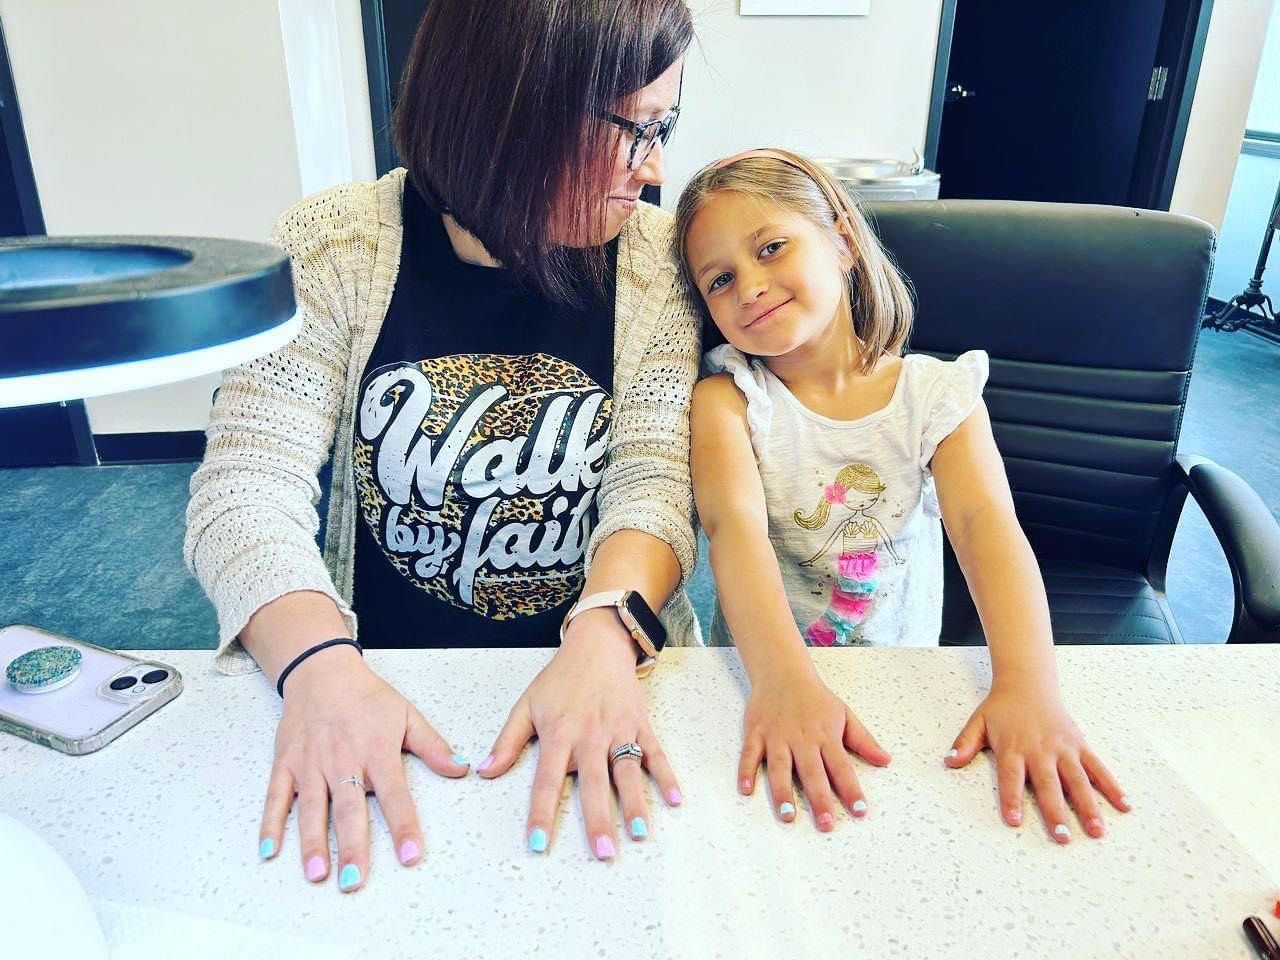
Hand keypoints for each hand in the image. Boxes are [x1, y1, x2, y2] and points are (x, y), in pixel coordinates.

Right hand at [259, 648, 468, 891]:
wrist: (322, 671)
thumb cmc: (367, 697)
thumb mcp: (407, 715)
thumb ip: (433, 746)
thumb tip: (461, 769)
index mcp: (376, 750)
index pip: (394, 794)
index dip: (403, 826)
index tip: (411, 856)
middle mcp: (342, 760)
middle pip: (349, 808)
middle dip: (352, 846)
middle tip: (355, 880)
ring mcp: (310, 763)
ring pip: (311, 808)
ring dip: (313, 843)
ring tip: (317, 874)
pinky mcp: (285, 764)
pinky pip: (276, 797)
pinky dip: (270, 824)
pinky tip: (269, 851)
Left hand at [476, 608, 681, 858]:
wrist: (597, 645)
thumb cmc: (560, 679)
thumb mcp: (527, 704)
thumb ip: (508, 741)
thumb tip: (484, 771)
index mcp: (559, 734)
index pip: (547, 780)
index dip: (542, 813)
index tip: (538, 843)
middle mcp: (590, 735)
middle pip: (593, 784)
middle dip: (598, 819)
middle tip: (603, 852)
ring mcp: (618, 730)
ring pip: (626, 772)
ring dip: (634, 803)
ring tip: (639, 834)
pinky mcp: (640, 724)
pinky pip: (655, 754)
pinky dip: (667, 776)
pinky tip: (676, 800)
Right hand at [738, 663, 890, 829]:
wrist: (783, 672)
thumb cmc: (816, 698)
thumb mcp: (845, 715)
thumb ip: (864, 740)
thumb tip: (886, 760)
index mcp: (826, 736)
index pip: (842, 767)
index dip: (851, 790)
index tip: (860, 811)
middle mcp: (802, 739)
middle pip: (812, 773)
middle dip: (819, 799)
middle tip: (826, 824)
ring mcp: (777, 737)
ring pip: (780, 767)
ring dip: (783, 792)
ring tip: (787, 816)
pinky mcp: (756, 733)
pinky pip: (750, 754)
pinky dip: (746, 771)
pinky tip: (746, 789)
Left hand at [945, 679, 1128, 841]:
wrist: (1028, 684)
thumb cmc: (1002, 708)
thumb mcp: (978, 722)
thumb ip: (964, 743)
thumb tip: (949, 761)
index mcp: (1013, 747)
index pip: (1011, 777)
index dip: (1011, 799)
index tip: (1013, 821)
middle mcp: (1040, 750)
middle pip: (1048, 785)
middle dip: (1055, 811)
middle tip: (1063, 838)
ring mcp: (1063, 748)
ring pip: (1077, 780)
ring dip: (1088, 806)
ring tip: (1097, 831)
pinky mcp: (1079, 745)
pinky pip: (1098, 767)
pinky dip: (1111, 785)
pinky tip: (1124, 805)